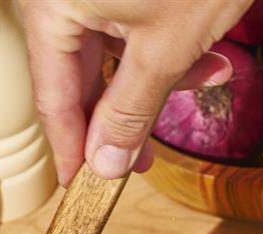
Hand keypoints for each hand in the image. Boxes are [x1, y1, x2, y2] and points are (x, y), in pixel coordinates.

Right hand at [17, 0, 251, 183]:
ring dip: (159, 74)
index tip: (85, 188)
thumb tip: (105, 166)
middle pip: (81, 72)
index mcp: (53, 6)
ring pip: (111, 44)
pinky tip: (206, 49)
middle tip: (153, 155)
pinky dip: (164, 39)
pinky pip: (127, 14)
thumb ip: (130, 114)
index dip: (74, 150)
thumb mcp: (169, 47)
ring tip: (210, 76)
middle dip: (129, 111)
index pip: (52, 99)